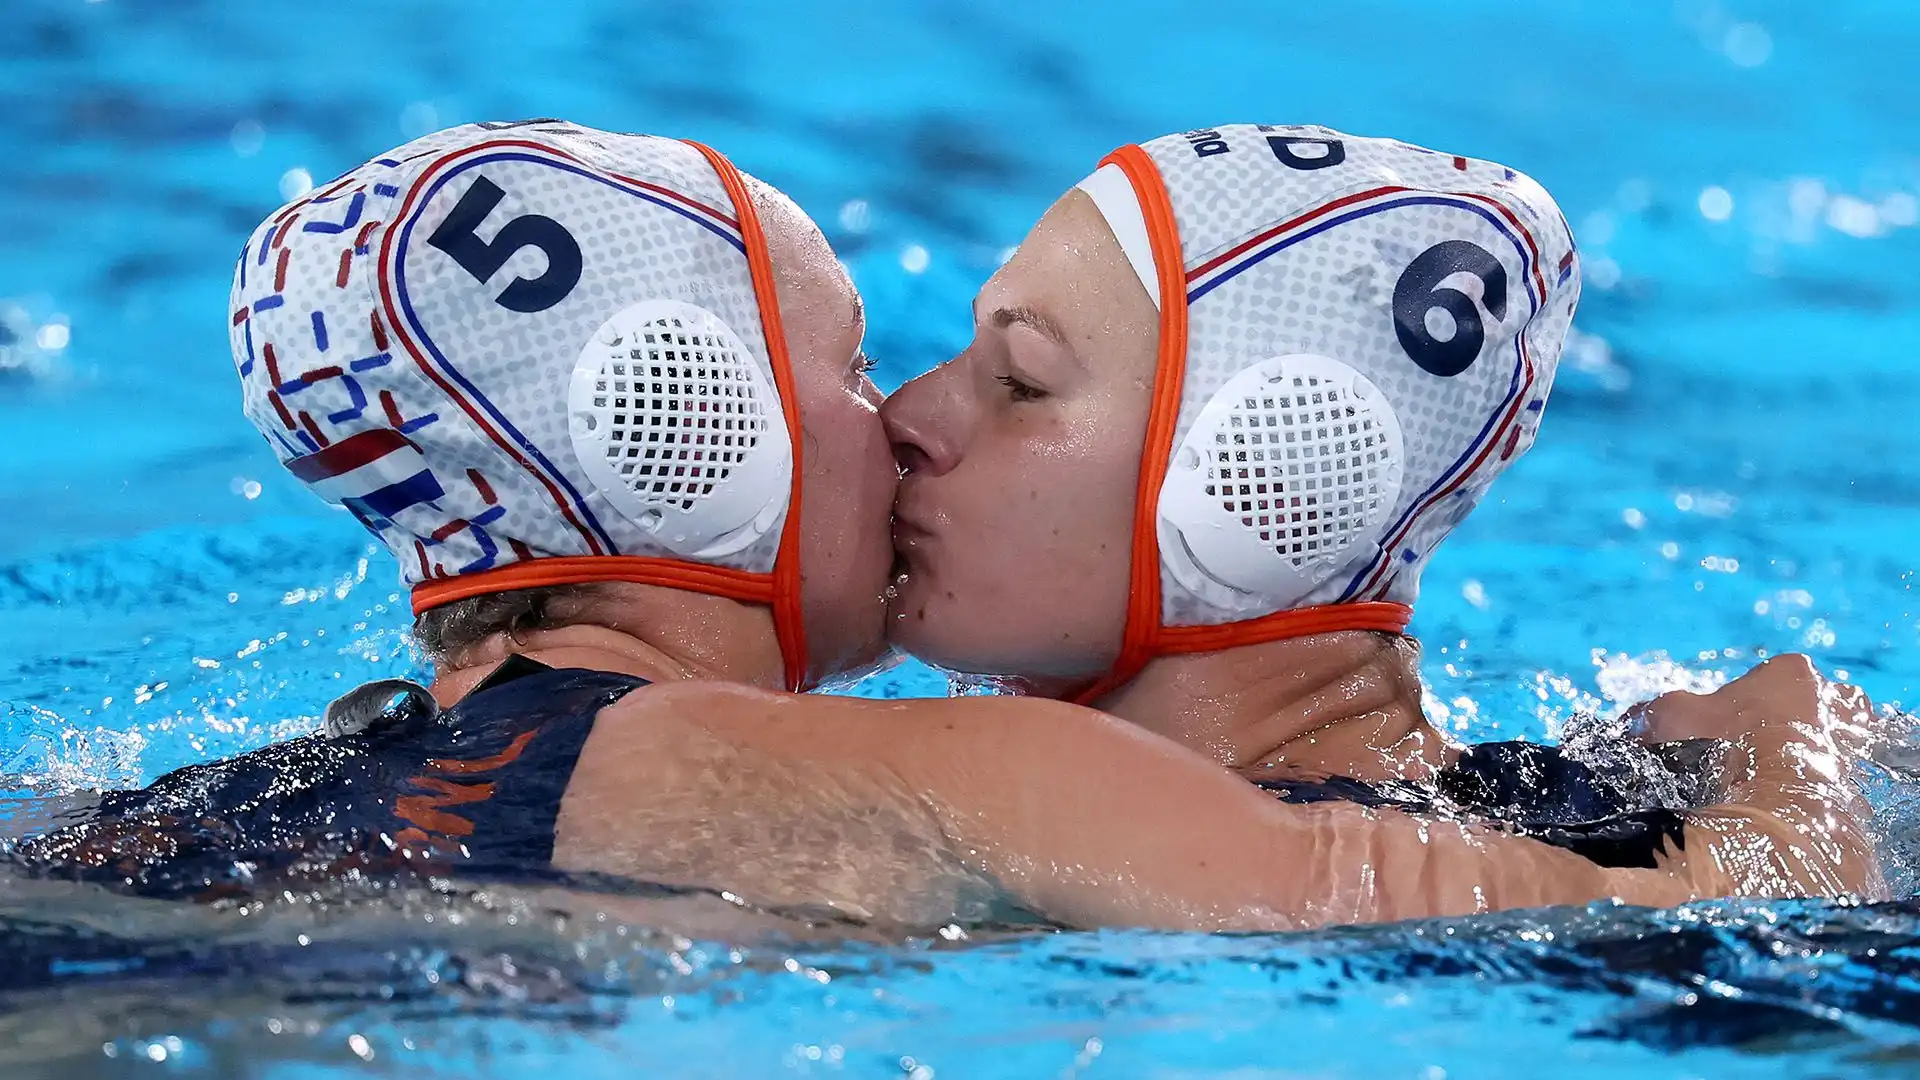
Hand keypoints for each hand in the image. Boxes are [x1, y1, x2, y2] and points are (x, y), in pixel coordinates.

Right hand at [1631, 654, 1883, 897]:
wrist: (1783, 809)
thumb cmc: (1731, 749)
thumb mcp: (1677, 719)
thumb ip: (1655, 713)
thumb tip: (1631, 721)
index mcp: (1791, 670)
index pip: (1762, 678)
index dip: (1735, 705)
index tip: (1721, 732)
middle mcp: (1831, 694)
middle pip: (1794, 704)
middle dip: (1773, 723)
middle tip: (1744, 754)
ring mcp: (1851, 734)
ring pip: (1815, 736)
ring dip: (1795, 751)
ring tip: (1766, 780)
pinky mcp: (1861, 771)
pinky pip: (1830, 770)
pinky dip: (1812, 780)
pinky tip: (1789, 797)